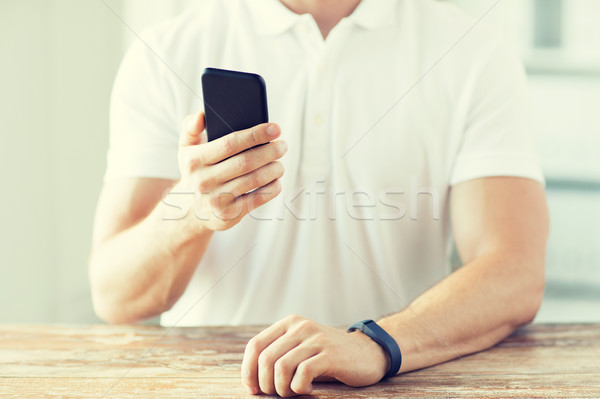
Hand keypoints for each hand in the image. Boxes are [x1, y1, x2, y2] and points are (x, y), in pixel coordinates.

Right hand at [172, 112, 286, 230]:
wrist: (189, 211)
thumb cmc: (195, 172)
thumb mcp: (186, 149)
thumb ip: (191, 128)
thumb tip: (201, 115)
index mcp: (194, 160)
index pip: (230, 143)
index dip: (255, 134)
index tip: (275, 128)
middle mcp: (204, 181)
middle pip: (246, 162)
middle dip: (270, 151)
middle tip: (282, 146)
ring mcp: (216, 199)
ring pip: (254, 180)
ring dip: (274, 169)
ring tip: (280, 163)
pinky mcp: (229, 215)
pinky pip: (258, 199)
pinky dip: (272, 188)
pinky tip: (276, 180)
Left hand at [241, 315, 389, 396]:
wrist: (368, 353)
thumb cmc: (329, 357)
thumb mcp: (301, 348)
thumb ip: (279, 354)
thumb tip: (251, 380)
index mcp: (289, 324)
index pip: (255, 346)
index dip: (248, 371)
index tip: (253, 390)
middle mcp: (300, 327)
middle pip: (265, 359)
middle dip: (266, 384)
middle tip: (277, 394)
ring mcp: (316, 339)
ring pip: (281, 367)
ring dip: (282, 389)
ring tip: (293, 392)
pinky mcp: (329, 354)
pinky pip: (302, 374)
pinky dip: (299, 388)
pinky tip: (308, 390)